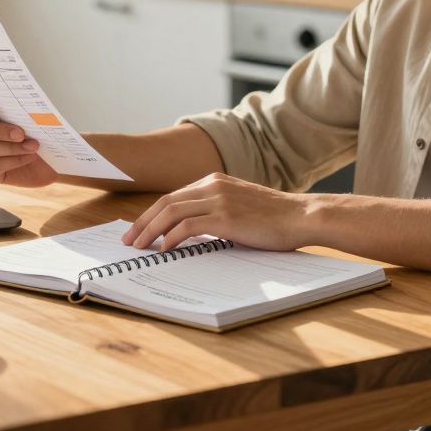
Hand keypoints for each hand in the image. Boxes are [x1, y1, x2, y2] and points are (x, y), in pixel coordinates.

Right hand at [0, 88, 57, 187]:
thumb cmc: (42, 131)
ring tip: (33, 146)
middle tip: (21, 133)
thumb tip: (33, 103)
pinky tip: (29, 157)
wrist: (50, 158)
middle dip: (0, 130)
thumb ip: (27, 107)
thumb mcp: (38, 116)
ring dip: (11, 147)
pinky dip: (13, 161)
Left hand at [120, 173, 314, 251]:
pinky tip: (164, 250)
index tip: (139, 229)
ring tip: (139, 248)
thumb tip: (192, 232)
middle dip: (142, 223)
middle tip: (129, 241)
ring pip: (170, 213)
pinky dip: (171, 238)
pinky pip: (187, 226)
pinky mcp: (225, 217)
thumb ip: (217, 211)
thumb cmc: (275, 218)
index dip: (152, 214)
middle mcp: (213, 185)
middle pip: (165, 202)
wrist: (301, 216)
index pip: (173, 196)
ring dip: (150, 231)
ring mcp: (218, 199)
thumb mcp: (241, 206)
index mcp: (215, 180)